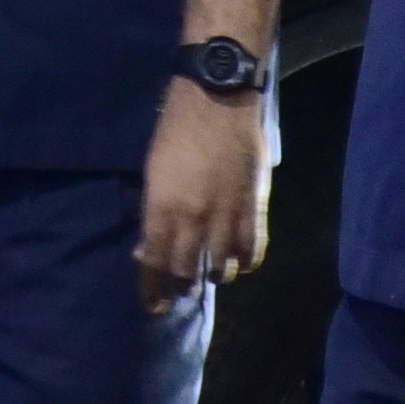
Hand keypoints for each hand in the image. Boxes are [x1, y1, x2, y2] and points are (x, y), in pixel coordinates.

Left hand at [134, 79, 265, 313]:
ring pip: (222, 268)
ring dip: (213, 275)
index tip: (152, 305)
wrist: (217, 98)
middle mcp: (194, 219)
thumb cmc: (175, 126)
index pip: (155, 263)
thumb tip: (149, 242)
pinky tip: (238, 262)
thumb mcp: (152, 168)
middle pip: (187, 271)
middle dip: (181, 285)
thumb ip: (154, 208)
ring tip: (209, 273)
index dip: (152, 289)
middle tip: (180, 289)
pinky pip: (252, 250)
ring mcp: (227, 215)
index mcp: (162, 207)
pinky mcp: (254, 207)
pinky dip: (244, 262)